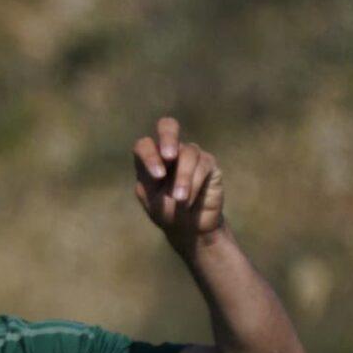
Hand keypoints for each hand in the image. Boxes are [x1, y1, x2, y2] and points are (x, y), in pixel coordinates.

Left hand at [133, 116, 223, 252]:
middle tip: (170, 156)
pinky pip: (202, 165)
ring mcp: (190, 155)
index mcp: (150, 160)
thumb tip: (165, 168)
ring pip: (189, 153)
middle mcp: (170, 152)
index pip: (144, 145)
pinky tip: (188, 201)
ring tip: (180, 200)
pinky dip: (194, 184)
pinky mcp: (208, 163)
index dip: (149, 155)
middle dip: (168, 138)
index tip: (157, 177)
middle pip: (168, 126)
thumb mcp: (153, 201)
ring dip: (183, 179)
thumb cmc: (167, 212)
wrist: (189, 227)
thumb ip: (152, 183)